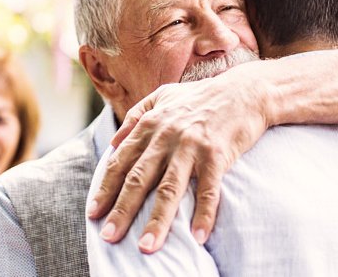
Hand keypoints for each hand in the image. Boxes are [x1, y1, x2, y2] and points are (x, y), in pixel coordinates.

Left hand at [85, 68, 270, 252]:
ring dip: (158, 220)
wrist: (244, 91)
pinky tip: (198, 236)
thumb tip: (113, 142)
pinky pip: (208, 189)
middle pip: (139, 179)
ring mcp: (191, 146)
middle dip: (122, 210)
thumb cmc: (200, 97)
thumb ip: (136, 116)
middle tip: (109, 236)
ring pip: (169, 188)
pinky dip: (204, 214)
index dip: (106, 188)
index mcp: (150, 125)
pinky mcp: (217, 155)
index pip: (121, 162)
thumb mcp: (162, 96)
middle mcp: (166, 137)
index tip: (93, 212)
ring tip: (147, 246)